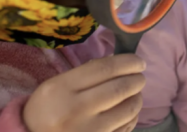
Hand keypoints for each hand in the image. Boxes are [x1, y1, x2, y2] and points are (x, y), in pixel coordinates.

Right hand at [23, 54, 146, 131]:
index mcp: (61, 89)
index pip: (104, 69)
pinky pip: (126, 128)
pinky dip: (132, 117)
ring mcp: (89, 131)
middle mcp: (75, 110)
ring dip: (137, 99)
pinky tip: (127, 113)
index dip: (128, 62)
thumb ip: (87, 73)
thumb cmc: (47, 110)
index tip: (138, 62)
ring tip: (134, 95)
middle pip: (119, 89)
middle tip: (139, 78)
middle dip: (136, 80)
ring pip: (128, 110)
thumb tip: (121, 63)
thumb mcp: (57, 86)